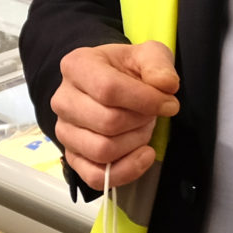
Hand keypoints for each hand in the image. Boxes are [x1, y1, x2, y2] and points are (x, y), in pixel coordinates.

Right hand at [50, 40, 178, 190]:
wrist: (109, 84)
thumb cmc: (126, 70)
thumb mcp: (147, 55)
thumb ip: (158, 64)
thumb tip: (166, 85)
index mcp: (76, 66)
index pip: (108, 89)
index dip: (145, 100)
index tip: (169, 103)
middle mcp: (63, 99)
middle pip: (107, 122)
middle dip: (141, 122)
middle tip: (152, 115)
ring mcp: (64, 131)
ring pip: (102, 150)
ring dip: (134, 143)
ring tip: (143, 130)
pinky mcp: (72, 157)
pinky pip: (95, 177)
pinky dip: (126, 171)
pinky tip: (143, 155)